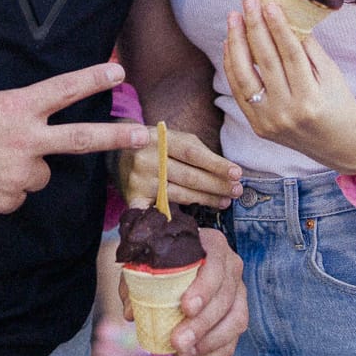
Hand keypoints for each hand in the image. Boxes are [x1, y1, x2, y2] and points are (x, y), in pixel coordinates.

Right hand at [0, 64, 151, 216]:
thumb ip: (6, 108)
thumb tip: (15, 120)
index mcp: (17, 107)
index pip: (64, 90)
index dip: (93, 79)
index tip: (119, 74)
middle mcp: (25, 141)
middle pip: (81, 139)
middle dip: (117, 136)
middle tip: (146, 136)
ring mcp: (18, 174)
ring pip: (37, 174)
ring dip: (22, 170)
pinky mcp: (5, 200)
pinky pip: (14, 196)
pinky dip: (1, 190)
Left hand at [120, 227, 245, 355]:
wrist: (183, 260)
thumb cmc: (166, 259)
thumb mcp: (149, 261)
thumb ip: (138, 283)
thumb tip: (132, 313)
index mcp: (214, 246)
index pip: (216, 266)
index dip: (204, 288)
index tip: (185, 308)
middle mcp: (232, 267)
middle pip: (225, 299)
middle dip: (201, 325)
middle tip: (177, 343)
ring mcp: (239, 293)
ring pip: (235, 322)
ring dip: (208, 344)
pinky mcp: (237, 316)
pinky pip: (232, 341)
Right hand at [121, 128, 240, 209]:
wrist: (118, 156)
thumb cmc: (156, 148)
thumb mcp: (173, 139)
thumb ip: (197, 152)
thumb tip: (228, 172)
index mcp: (158, 138)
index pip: (192, 153)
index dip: (216, 164)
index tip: (237, 173)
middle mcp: (146, 158)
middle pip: (189, 176)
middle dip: (217, 185)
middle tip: (237, 191)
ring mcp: (138, 181)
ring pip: (180, 194)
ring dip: (207, 199)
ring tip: (225, 201)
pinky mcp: (133, 199)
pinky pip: (161, 211)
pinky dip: (179, 215)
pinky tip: (196, 217)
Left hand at [224, 0, 355, 178]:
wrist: (340, 146)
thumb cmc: (340, 104)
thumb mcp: (331, 74)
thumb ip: (308, 48)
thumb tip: (286, 16)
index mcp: (310, 98)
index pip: (290, 54)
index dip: (278, 27)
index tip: (268, 3)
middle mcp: (287, 112)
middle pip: (265, 61)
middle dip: (254, 26)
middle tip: (248, 0)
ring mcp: (270, 121)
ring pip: (245, 75)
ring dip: (236, 42)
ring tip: (234, 17)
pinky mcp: (258, 126)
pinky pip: (239, 91)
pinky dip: (231, 66)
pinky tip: (230, 43)